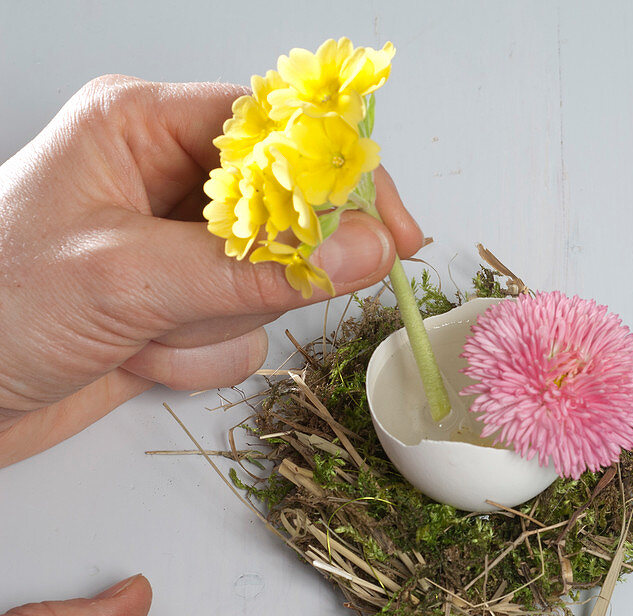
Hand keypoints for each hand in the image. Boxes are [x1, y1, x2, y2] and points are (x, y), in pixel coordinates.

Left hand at [0, 75, 423, 466]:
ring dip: (216, 320)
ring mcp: (175, 250)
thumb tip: (365, 248)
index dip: (339, 173)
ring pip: (270, 282)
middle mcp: (165, 183)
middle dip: (260, 269)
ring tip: (142, 329)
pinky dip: (199, 355)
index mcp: (141, 129)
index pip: (275, 129)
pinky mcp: (177, 307)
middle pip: (287, 213)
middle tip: (212, 296)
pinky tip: (136, 356)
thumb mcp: (127, 276)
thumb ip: (256, 264)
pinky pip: (242, 332)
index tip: (391, 229)